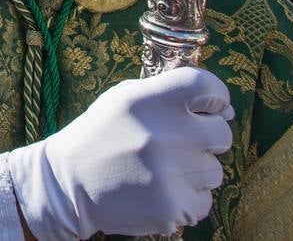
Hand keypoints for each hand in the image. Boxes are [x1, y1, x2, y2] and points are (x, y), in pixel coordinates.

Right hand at [8, 66, 233, 240]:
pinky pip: (203, 201)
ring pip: (215, 171)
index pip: (208, 86)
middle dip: (206, 138)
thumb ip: (167, 94)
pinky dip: (186, 199)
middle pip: (221, 133)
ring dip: (195, 171)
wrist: (68, 184)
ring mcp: (170, 173)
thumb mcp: (124, 99)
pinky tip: (159, 191)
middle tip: (177, 144)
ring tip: (162, 171)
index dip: (215, 97)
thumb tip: (224, 109)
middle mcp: (163, 133)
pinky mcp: (173, 206)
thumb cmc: (101, 135)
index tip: (207, 108)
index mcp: (149, 100)